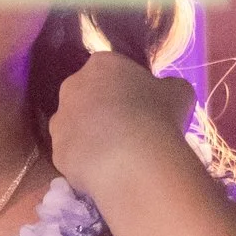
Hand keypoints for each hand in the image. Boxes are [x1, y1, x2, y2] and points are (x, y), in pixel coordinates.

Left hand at [46, 53, 196, 199]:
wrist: (133, 160)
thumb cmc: (159, 116)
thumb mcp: (179, 93)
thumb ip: (168, 87)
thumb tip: (165, 92)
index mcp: (102, 64)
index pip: (112, 71)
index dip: (127, 89)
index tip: (142, 106)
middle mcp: (72, 86)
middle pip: (88, 96)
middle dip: (104, 110)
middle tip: (129, 130)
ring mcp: (59, 120)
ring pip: (76, 126)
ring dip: (92, 136)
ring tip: (118, 155)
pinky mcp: (56, 151)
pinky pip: (73, 155)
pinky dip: (87, 162)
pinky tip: (107, 171)